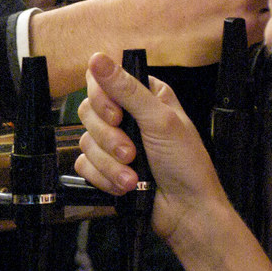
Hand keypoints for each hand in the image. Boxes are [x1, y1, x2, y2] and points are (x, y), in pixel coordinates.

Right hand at [74, 52, 228, 247]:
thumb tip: (98, 58)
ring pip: (85, 141)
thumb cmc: (186, 164)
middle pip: (88, 111)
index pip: (102, 81)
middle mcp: (127, 115)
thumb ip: (127, 89)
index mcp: (144, 96)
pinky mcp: (104, 168)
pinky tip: (126, 186)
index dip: (101, 98)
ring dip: (110, 164)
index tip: (116, 116)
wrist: (187, 212)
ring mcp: (114, 143)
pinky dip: (104, 178)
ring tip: (134, 177)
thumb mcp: (161, 120)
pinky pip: (84, 165)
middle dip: (109, 138)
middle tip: (132, 152)